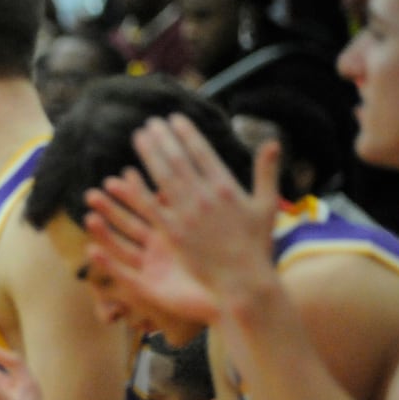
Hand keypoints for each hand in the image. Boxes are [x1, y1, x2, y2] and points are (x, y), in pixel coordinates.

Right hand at [84, 169, 219, 325]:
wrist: (232, 297)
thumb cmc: (225, 265)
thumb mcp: (210, 230)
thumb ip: (198, 206)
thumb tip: (197, 173)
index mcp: (171, 235)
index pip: (148, 208)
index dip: (134, 192)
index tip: (122, 174)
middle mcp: (157, 251)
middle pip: (128, 226)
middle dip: (110, 210)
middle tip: (92, 193)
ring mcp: (150, 269)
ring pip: (121, 247)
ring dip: (104, 234)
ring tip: (89, 217)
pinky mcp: (147, 289)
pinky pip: (124, 275)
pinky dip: (107, 264)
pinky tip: (92, 250)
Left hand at [124, 114, 280, 306]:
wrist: (243, 281)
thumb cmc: (257, 246)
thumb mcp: (267, 205)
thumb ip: (267, 172)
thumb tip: (272, 141)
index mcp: (228, 188)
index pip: (203, 152)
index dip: (187, 133)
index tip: (175, 118)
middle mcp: (206, 196)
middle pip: (179, 159)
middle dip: (164, 137)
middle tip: (151, 121)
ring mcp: (187, 214)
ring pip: (163, 176)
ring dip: (150, 153)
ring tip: (139, 135)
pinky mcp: (173, 232)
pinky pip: (151, 205)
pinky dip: (137, 188)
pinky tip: (125, 174)